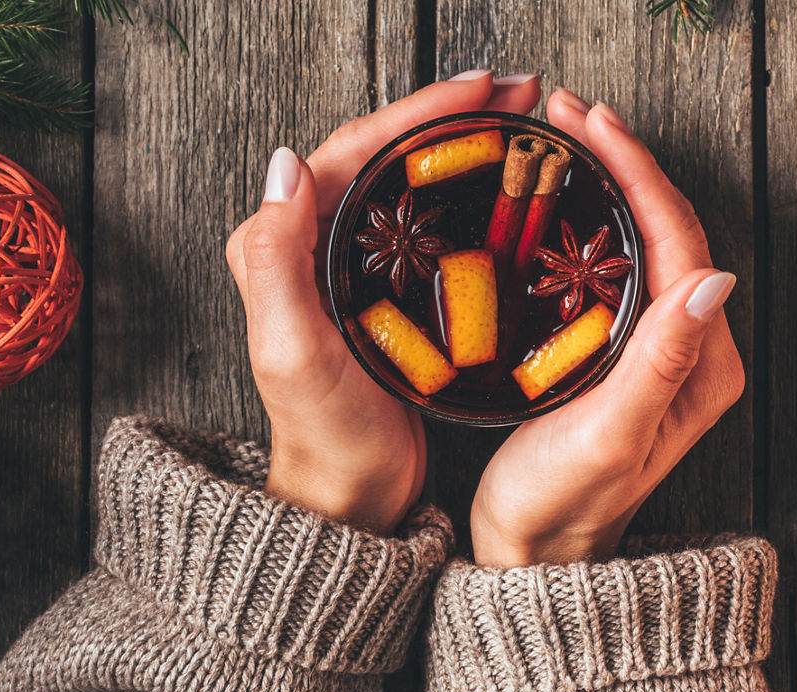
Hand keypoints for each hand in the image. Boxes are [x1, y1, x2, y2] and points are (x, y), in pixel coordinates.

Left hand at [226, 71, 541, 532]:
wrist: (351, 495)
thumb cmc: (325, 434)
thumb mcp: (293, 352)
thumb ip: (275, 261)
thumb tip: (287, 163)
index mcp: (281, 242)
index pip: (353, 150)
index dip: (418, 113)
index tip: (481, 91)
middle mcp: (310, 244)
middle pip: (383, 154)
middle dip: (449, 115)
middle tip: (518, 94)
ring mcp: (352, 266)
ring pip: (408, 182)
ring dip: (461, 147)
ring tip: (521, 124)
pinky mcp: (386, 292)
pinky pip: (426, 222)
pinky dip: (465, 195)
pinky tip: (502, 189)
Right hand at [470, 89, 744, 566]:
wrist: (537, 554)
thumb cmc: (562, 502)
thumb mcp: (611, 433)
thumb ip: (662, 360)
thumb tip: (713, 278)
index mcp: (703, 365)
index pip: (681, 245)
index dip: (640, 175)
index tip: (593, 126)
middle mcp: (695, 353)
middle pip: (672, 234)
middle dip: (628, 165)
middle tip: (573, 114)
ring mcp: (664, 354)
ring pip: (650, 245)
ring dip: (615, 185)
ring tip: (572, 138)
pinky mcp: (630, 357)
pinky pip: (624, 270)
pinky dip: (600, 223)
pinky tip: (570, 200)